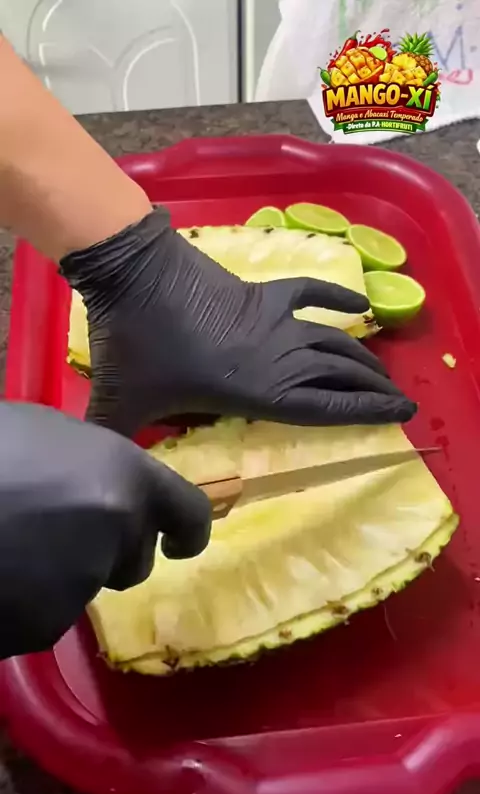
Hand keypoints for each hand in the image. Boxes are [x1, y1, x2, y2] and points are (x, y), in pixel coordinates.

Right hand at [0, 403, 210, 657]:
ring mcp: (77, 587)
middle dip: (108, 553)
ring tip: (9, 544)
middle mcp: (115, 535)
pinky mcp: (38, 628)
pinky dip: (23, 602)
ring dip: (58, 576)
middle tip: (57, 532)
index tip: (179, 543)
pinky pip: (41, 617)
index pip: (188, 514)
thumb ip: (91, 466)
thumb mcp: (46, 434)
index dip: (186, 530)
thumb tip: (101, 489)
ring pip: (83, 588)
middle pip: (134, 559)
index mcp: (124, 477)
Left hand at [61, 207, 415, 436]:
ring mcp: (274, 321)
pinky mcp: (262, 292)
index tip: (400, 414)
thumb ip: (117, 444)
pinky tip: (360, 307)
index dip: (366, 412)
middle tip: (399, 399)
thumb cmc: (135, 342)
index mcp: (256, 390)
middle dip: (373, 388)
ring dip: (360, 355)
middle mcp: (278, 357)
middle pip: (338, 374)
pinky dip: (336, 299)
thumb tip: (103, 480)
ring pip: (331, 340)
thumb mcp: (121, 405)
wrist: (135, 273)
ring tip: (383, 370)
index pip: (326, 407)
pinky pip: (310, 294)